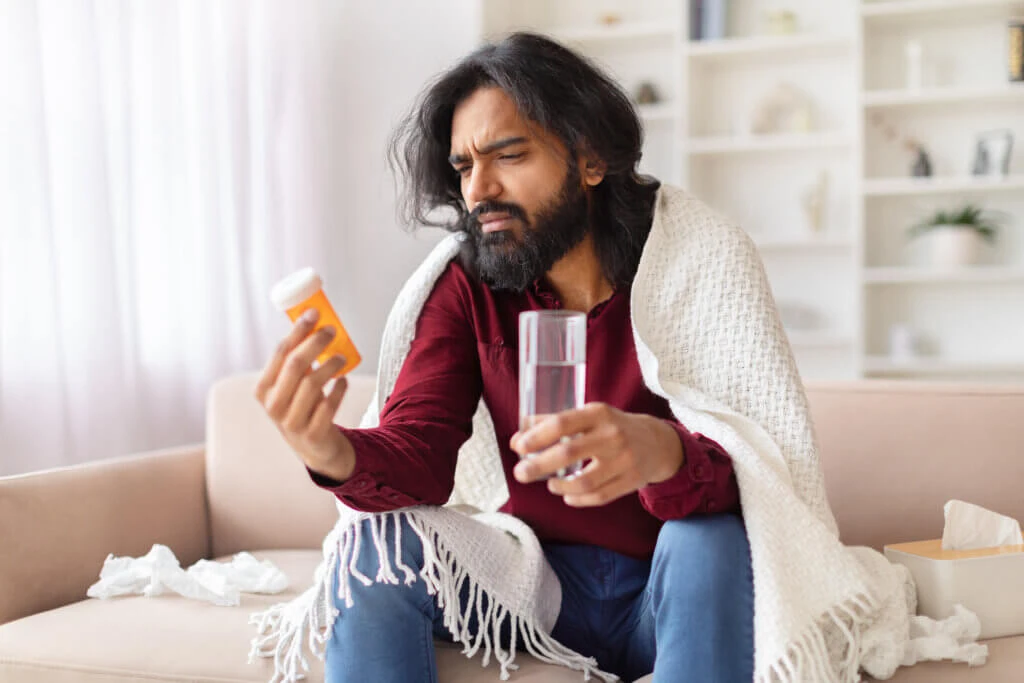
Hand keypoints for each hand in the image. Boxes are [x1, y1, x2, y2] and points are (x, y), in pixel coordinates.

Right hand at [254, 308, 354, 481]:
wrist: (314, 448)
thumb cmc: (303, 406)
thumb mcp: (292, 386)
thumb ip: (296, 360)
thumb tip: (313, 320)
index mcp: (263, 389)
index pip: (280, 353)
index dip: (298, 330)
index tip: (314, 313)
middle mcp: (273, 406)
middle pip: (296, 365)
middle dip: (315, 342)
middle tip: (332, 330)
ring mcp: (291, 422)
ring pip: (312, 384)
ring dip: (330, 365)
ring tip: (342, 358)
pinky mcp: (312, 434)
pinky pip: (328, 406)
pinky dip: (338, 389)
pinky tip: (343, 380)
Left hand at [510, 403, 683, 507]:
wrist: (657, 443)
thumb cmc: (612, 427)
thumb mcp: (588, 416)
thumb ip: (554, 423)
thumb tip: (518, 438)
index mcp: (599, 413)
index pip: (563, 423)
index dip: (537, 436)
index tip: (519, 447)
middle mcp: (612, 435)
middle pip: (569, 453)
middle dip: (539, 465)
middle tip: (520, 474)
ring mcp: (624, 460)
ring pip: (585, 482)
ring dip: (560, 486)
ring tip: (549, 484)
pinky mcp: (632, 481)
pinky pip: (599, 497)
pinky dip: (578, 499)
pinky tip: (567, 494)